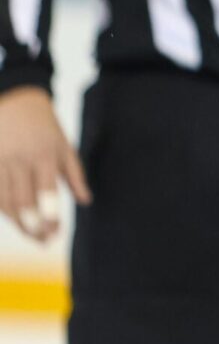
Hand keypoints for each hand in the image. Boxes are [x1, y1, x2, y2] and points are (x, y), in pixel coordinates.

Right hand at [0, 86, 90, 243]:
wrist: (16, 101)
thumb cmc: (46, 127)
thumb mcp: (65, 146)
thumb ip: (75, 175)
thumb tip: (86, 202)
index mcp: (44, 155)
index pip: (46, 192)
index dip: (49, 216)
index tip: (55, 234)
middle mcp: (20, 160)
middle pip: (23, 202)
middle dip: (33, 226)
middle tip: (44, 242)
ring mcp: (0, 161)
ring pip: (4, 202)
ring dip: (17, 223)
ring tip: (32, 235)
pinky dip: (2, 209)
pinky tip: (13, 219)